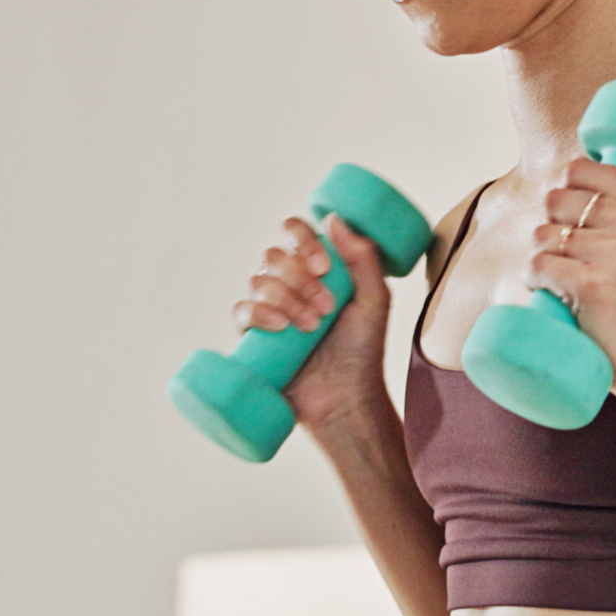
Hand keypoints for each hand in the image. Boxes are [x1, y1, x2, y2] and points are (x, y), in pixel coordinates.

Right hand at [229, 213, 393, 433]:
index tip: (324, 267)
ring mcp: (268, 308)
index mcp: (315, 269)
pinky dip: (260, 313)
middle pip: (274, 255)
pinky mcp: (253, 336)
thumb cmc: (363, 350)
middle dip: (299, 278)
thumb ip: (363, 258)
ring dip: (287, 299)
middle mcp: (288, 283)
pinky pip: (241, 310)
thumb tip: (333, 218)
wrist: (346, 397)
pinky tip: (280, 327)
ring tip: (311, 327)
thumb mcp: (374, 300)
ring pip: (258, 281)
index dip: (303, 240)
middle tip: (327, 307)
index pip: (295, 232)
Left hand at [521, 157, 615, 411]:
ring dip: (543, 257)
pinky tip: (555, 294)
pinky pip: (537, 264)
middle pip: (555, 199)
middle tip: (571, 258)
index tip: (574, 222)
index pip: (578, 169)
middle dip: (552, 227)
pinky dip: (536, 279)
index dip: (564, 194)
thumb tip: (569, 175)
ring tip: (566, 280)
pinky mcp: (593, 285)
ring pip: (541, 234)